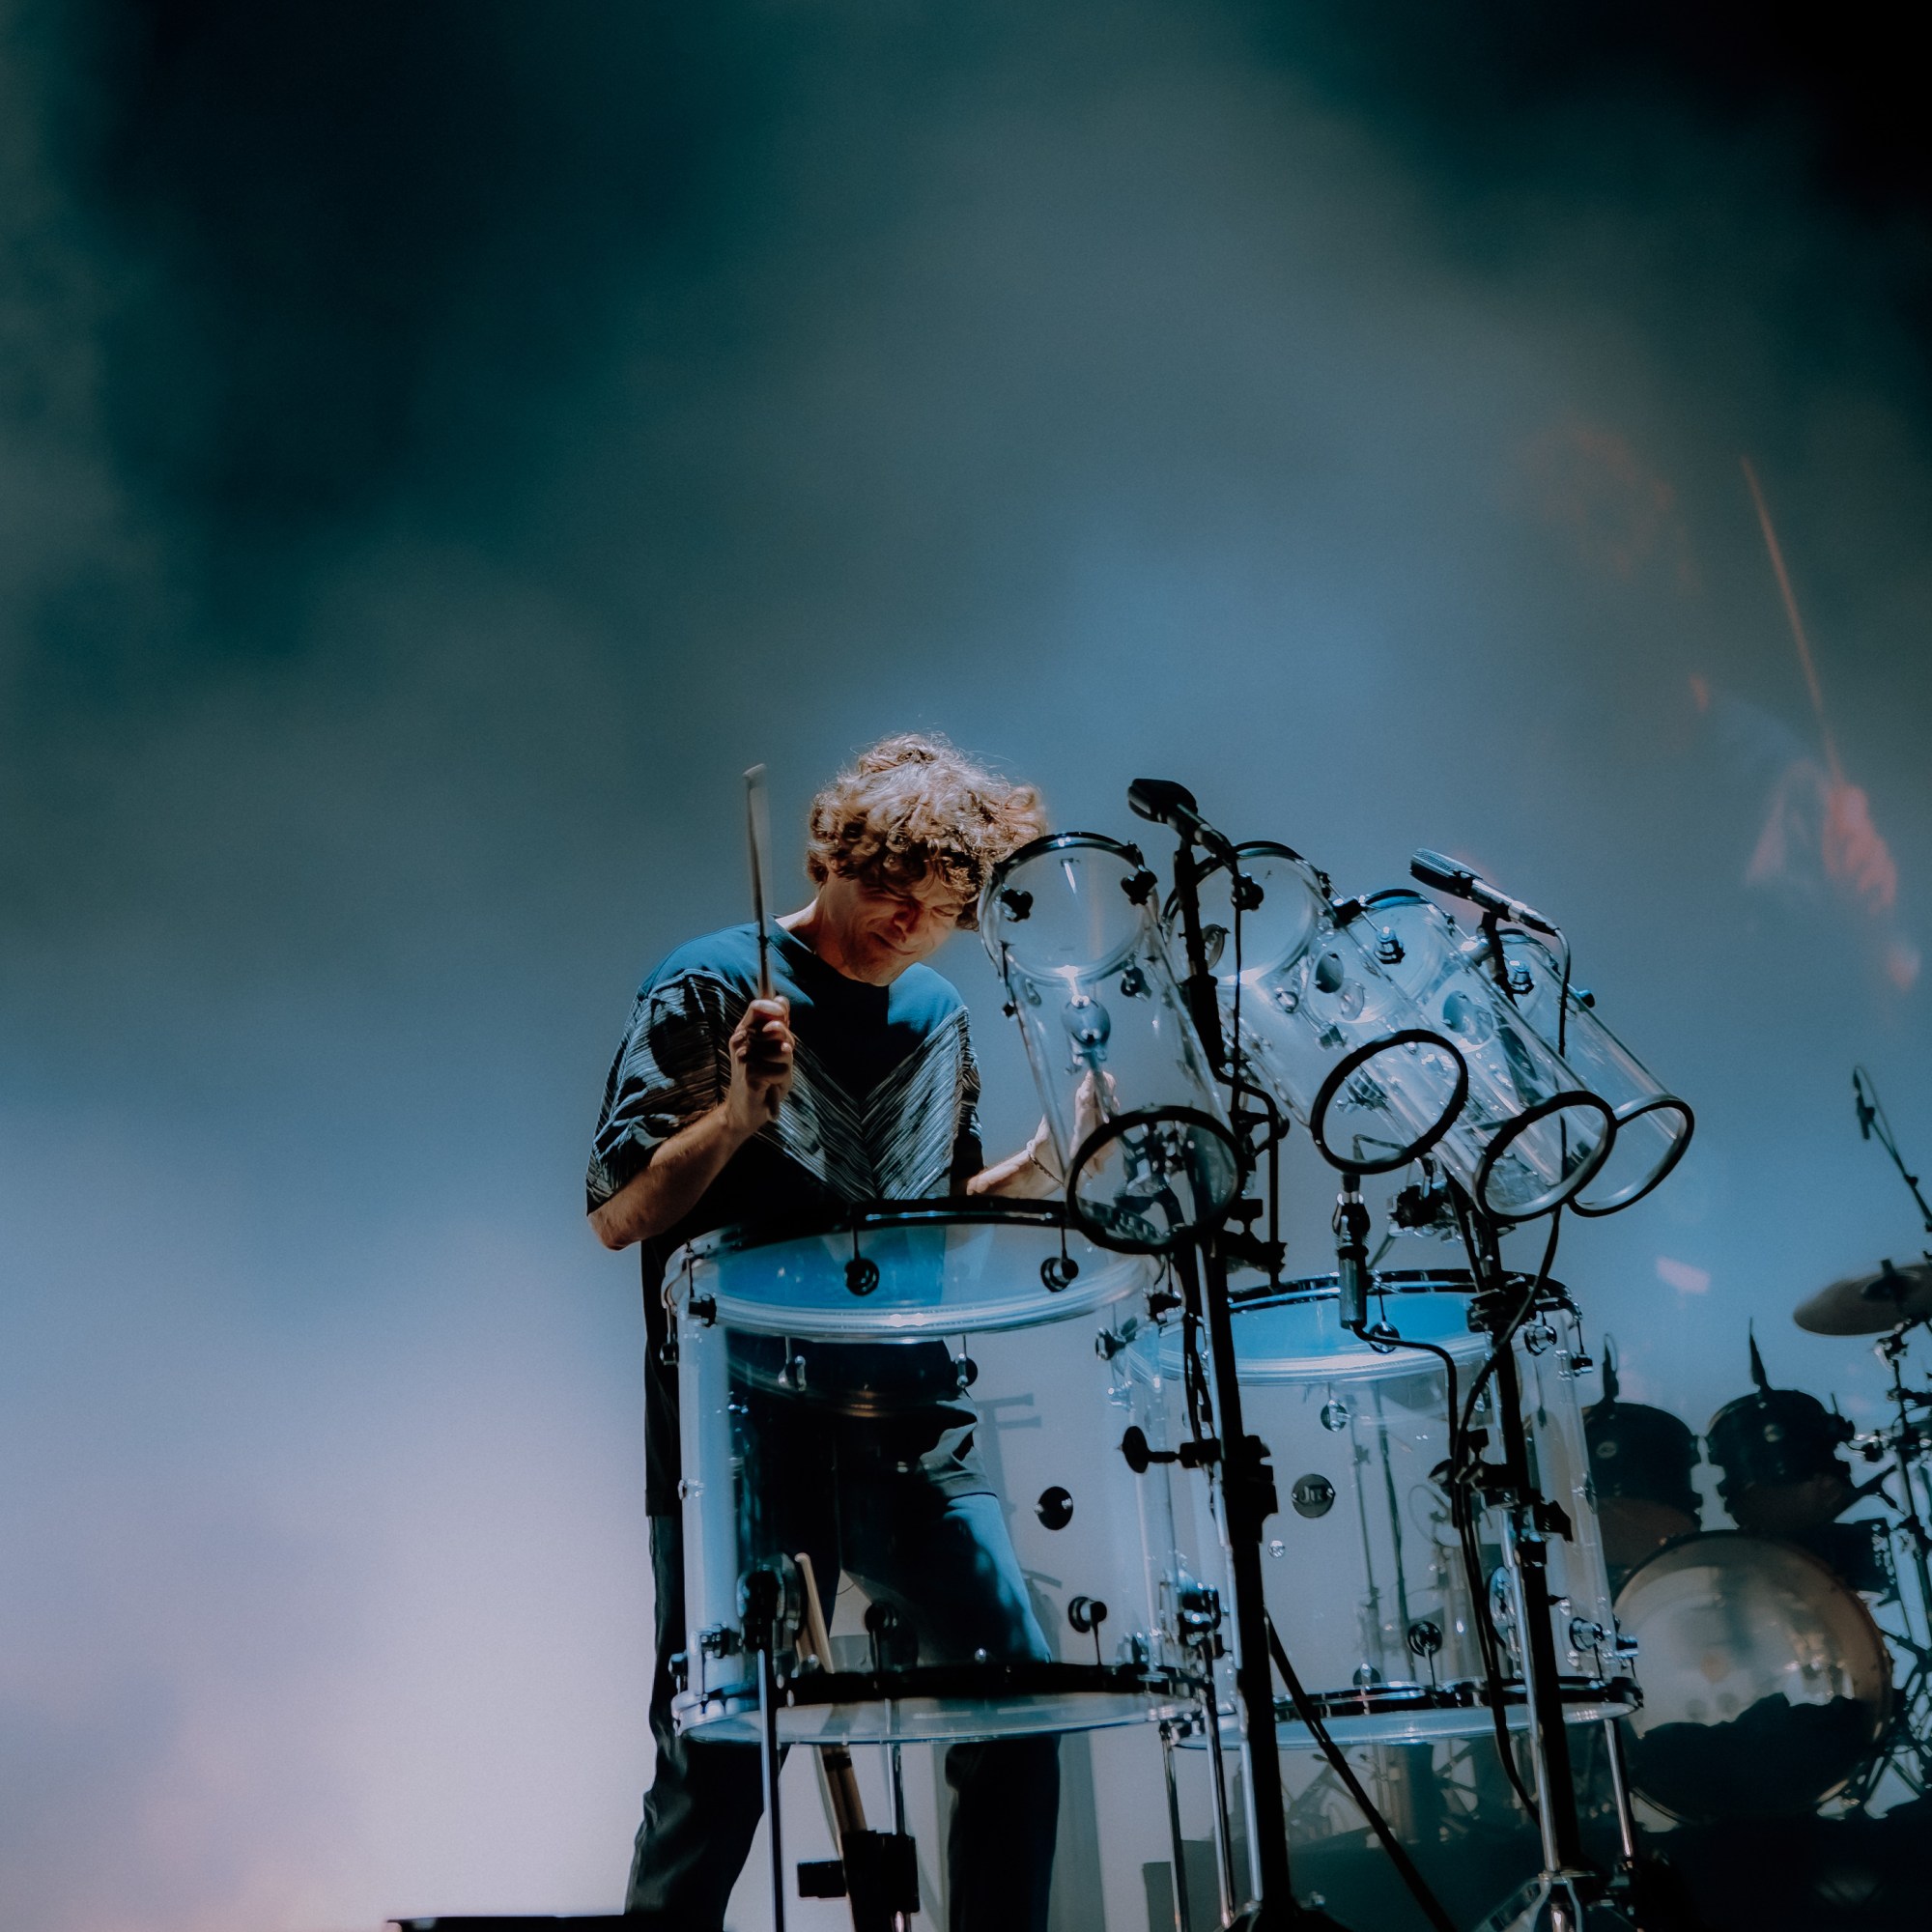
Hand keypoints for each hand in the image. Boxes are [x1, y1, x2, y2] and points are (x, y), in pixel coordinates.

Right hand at [726, 996, 793, 1134]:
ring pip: (783, 1050)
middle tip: (780, 1059)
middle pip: (776, 1027)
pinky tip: (769, 1087)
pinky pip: (782, 1070)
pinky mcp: (750, 1074)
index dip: (775, 1008)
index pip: (757, 1006)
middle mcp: (740, 1041)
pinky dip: (782, 1080)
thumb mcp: (774, 1051)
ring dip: (785, 1065)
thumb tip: (782, 999)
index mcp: (745, 1031)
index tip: (784, 1017)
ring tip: (772, 1075)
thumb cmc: (764, 1078)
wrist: (745, 1111)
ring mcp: (743, 1057)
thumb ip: (779, 1027)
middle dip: (787, 1043)